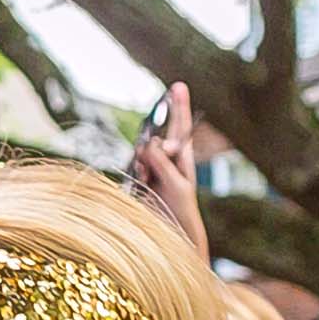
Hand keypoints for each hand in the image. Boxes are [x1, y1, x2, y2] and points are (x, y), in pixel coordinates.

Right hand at [129, 82, 207, 261]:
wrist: (171, 234)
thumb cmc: (181, 209)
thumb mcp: (176, 183)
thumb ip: (163, 161)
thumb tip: (150, 143)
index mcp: (184, 157)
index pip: (181, 126)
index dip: (178, 105)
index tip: (177, 85)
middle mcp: (168, 158)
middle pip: (156, 137)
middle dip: (151, 144)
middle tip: (154, 158)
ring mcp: (153, 168)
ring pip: (141, 151)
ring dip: (144, 162)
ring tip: (149, 177)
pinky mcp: (140, 178)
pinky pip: (134, 165)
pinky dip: (138, 171)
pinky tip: (143, 181)